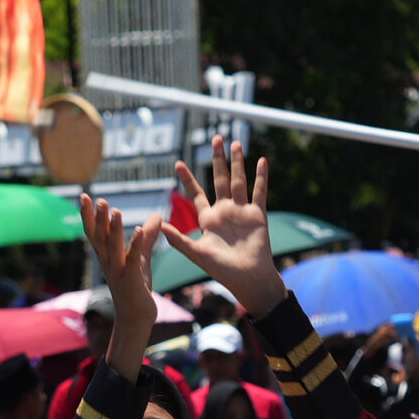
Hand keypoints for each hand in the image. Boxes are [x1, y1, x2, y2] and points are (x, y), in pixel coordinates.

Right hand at [78, 193, 165, 375]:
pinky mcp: (132, 280)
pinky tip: (137, 231)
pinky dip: (135, 245)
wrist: (136, 319)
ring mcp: (119, 272)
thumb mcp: (141, 259)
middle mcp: (109, 263)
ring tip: (115, 210)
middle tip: (97, 199)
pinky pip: (132, 260)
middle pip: (100, 237)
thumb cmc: (136, 289)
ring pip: (113, 247)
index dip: (89, 216)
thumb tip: (156, 216)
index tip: (85, 196)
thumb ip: (147, 237)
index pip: (95, 233)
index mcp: (107, 257)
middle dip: (98, 218)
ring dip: (113, 228)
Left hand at [164, 137, 284, 316]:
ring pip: (238, 181)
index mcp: (208, 219)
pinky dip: (261, 177)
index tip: (177, 163)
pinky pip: (259, 192)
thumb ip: (178, 239)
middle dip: (217, 160)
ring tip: (235, 143)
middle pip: (219, 180)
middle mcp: (225, 212)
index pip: (196, 194)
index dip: (187, 179)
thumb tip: (157, 226)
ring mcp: (242, 212)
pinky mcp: (257, 215)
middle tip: (216, 139)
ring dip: (237, 162)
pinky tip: (261, 161)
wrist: (248, 279)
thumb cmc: (222, 270)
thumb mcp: (196, 253)